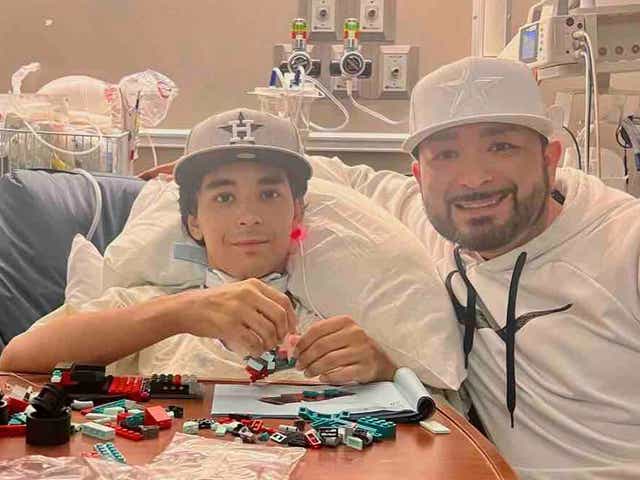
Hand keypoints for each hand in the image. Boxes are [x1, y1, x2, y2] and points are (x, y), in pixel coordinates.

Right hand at [179, 278, 297, 355]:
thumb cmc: (214, 302)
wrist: (188, 308)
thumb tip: (282, 321)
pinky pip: (253, 341)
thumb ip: (259, 302)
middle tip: (279, 341)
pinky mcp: (229, 325)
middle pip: (279, 316)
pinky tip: (254, 351)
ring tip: (265, 347)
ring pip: (268, 330)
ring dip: (270, 343)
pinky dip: (258, 349)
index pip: (283, 301)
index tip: (291, 330)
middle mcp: (248, 295)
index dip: (291, 318)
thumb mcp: (239, 291)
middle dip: (283, 332)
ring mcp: (239, 309)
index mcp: (254, 285)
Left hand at [293, 315, 395, 383]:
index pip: (316, 329)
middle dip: (305, 358)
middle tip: (299, 366)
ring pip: (329, 360)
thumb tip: (291, 340)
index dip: (302, 343)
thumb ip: (315, 337)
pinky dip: (328, 377)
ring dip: (314, 369)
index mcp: (345, 322)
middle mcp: (355, 333)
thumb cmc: (354, 348)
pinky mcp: (365, 367)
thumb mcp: (337, 337)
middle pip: (321, 346)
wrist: (381, 362)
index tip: (294, 353)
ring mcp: (361, 350)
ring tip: (308, 373)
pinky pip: (341, 373)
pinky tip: (322, 378)